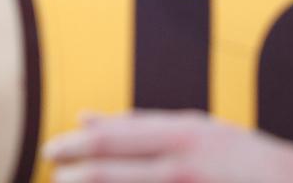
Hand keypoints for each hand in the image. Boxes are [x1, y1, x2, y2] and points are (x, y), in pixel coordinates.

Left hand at [44, 111, 292, 182]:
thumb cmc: (242, 156)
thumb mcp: (194, 128)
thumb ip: (139, 123)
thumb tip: (82, 116)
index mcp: (180, 135)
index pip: (109, 139)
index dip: (72, 146)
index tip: (50, 150)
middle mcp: (182, 166)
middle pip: (106, 173)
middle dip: (71, 177)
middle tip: (53, 178)